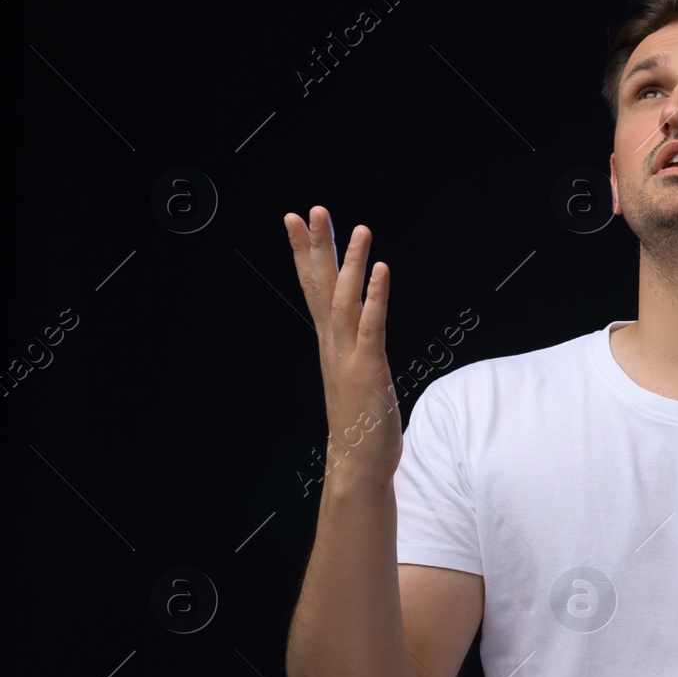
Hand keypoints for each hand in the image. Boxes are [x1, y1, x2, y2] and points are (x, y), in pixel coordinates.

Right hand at [283, 205, 401, 488]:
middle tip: (311, 210)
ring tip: (358, 228)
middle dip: (316, 246)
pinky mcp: (368, 369)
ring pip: (344, 300)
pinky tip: (380, 269)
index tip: (296, 221)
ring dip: (350, 263)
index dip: (306, 254)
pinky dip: (375, 296)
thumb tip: (356, 333)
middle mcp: (334, 346)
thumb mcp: (355, 378)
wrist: (357, 467)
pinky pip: (372, 326)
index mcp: (331, 344)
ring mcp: (348, 357)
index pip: (314, 290)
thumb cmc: (361, 426)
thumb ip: (353, 352)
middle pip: (320, 287)